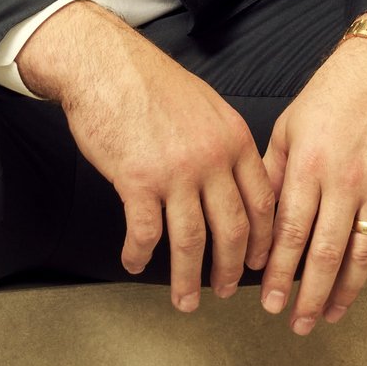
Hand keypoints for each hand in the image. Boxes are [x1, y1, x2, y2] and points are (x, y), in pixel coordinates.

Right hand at [16, 3, 275, 312]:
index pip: (262, 202)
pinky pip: (146, 232)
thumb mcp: (206, 106)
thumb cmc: (150, 84)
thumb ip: (223, 144)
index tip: (259, 263)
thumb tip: (233, 181)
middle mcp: (211, 159)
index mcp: (234, 140)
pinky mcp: (137, 181)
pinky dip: (140, 254)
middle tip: (224, 292)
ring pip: (191, 241)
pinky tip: (135, 263)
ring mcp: (176, 172)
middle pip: (232, 229)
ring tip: (186, 300)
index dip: (263, 240)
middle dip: (230, 270)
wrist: (104, 65)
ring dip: (189, 278)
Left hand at [257, 22, 366, 333]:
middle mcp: (346, 182)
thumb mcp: (290, 125)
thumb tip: (259, 217)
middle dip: (310, 296)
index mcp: (310, 167)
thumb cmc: (334, 92)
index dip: (281, 274)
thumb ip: (274, 172)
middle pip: (326, 255)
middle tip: (298, 323)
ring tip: (332, 314)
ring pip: (365, 254)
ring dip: (346, 291)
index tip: (270, 302)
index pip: (291, 234)